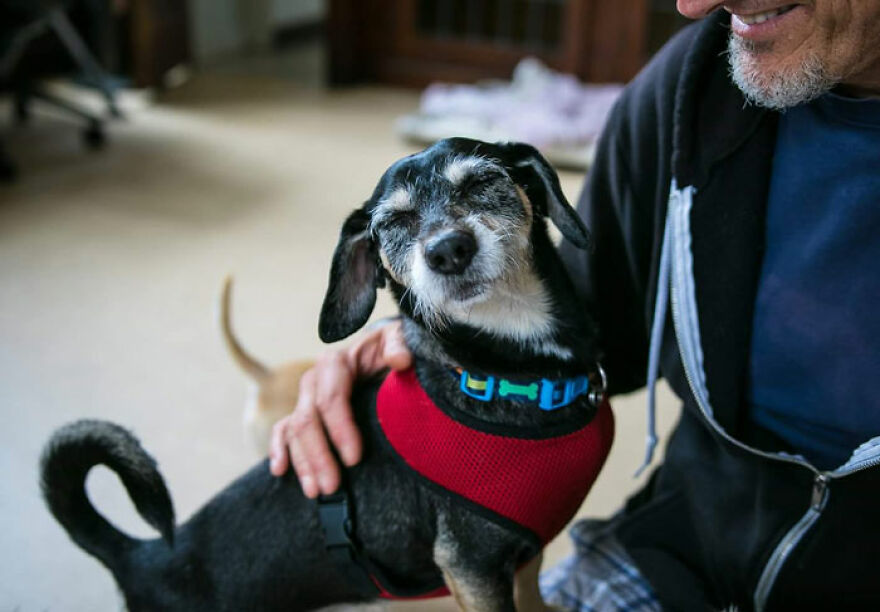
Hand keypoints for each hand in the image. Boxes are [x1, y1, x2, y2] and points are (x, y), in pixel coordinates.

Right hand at [268, 319, 411, 497]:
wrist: (382, 349)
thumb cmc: (391, 347)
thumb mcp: (398, 338)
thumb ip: (398, 345)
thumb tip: (400, 361)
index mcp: (336, 362)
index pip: (331, 399)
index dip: (340, 429)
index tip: (354, 459)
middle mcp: (315, 379)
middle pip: (308, 420)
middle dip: (319, 455)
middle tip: (333, 486)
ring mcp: (306, 397)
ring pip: (295, 431)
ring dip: (303, 462)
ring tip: (315, 491)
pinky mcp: (304, 410)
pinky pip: (284, 430)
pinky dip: (279, 449)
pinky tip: (280, 471)